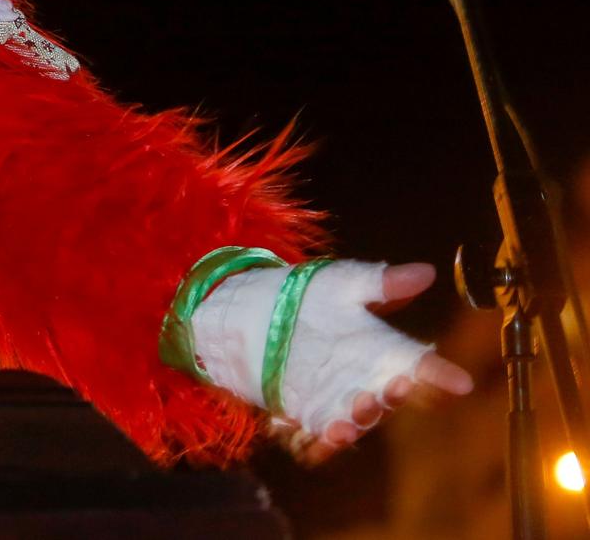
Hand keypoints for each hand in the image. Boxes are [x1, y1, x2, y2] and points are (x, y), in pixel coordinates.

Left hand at [270, 262, 474, 465]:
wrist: (251, 309)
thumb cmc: (307, 294)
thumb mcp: (342, 283)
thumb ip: (382, 283)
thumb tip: (426, 271)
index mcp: (382, 348)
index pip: (421, 365)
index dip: (441, 375)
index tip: (460, 382)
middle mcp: (365, 379)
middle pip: (388, 399)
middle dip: (392, 399)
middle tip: (392, 390)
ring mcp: (336, 399)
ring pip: (355, 421)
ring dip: (354, 424)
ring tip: (346, 425)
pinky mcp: (305, 412)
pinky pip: (317, 434)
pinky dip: (318, 441)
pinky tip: (314, 438)